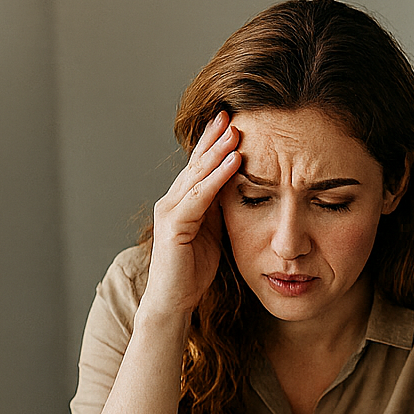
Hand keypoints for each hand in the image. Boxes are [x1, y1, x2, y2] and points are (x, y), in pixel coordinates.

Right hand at [143, 111, 240, 320]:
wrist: (173, 301)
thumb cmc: (193, 271)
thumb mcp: (215, 233)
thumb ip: (221, 210)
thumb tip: (242, 190)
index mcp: (184, 201)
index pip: (201, 165)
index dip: (214, 143)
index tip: (232, 121)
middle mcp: (173, 200)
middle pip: (197, 162)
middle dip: (215, 137)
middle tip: (231, 112)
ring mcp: (171, 211)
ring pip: (197, 174)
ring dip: (218, 151)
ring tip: (236, 130)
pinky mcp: (174, 225)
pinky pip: (199, 196)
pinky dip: (217, 178)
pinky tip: (233, 162)